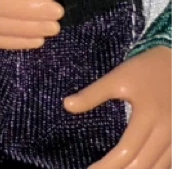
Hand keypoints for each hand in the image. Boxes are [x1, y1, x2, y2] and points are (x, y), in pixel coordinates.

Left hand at [66, 47, 171, 168]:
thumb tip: (67, 106)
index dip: (107, 165)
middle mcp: (167, 133)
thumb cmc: (145, 69)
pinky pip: (170, 162)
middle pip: (143, 165)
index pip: (126, 151)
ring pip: (160, 167)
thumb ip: (93, 94)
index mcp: (148, 118)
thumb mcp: (117, 78)